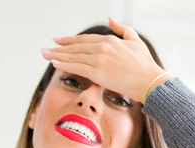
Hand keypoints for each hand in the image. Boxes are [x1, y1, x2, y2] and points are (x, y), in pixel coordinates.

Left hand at [41, 17, 168, 103]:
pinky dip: (63, 65)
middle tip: (46, 48)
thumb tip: (110, 19)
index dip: (70, 40)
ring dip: (56, 56)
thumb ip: (122, 29)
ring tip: (45, 55)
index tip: (59, 41)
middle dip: (58, 48)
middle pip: (75, 47)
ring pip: (73, 57)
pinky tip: (54, 64)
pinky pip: (76, 67)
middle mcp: (102, 48)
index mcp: (110, 40)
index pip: (84, 40)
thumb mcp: (135, 41)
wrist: (149, 80)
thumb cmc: (145, 65)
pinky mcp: (97, 72)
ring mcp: (99, 60)